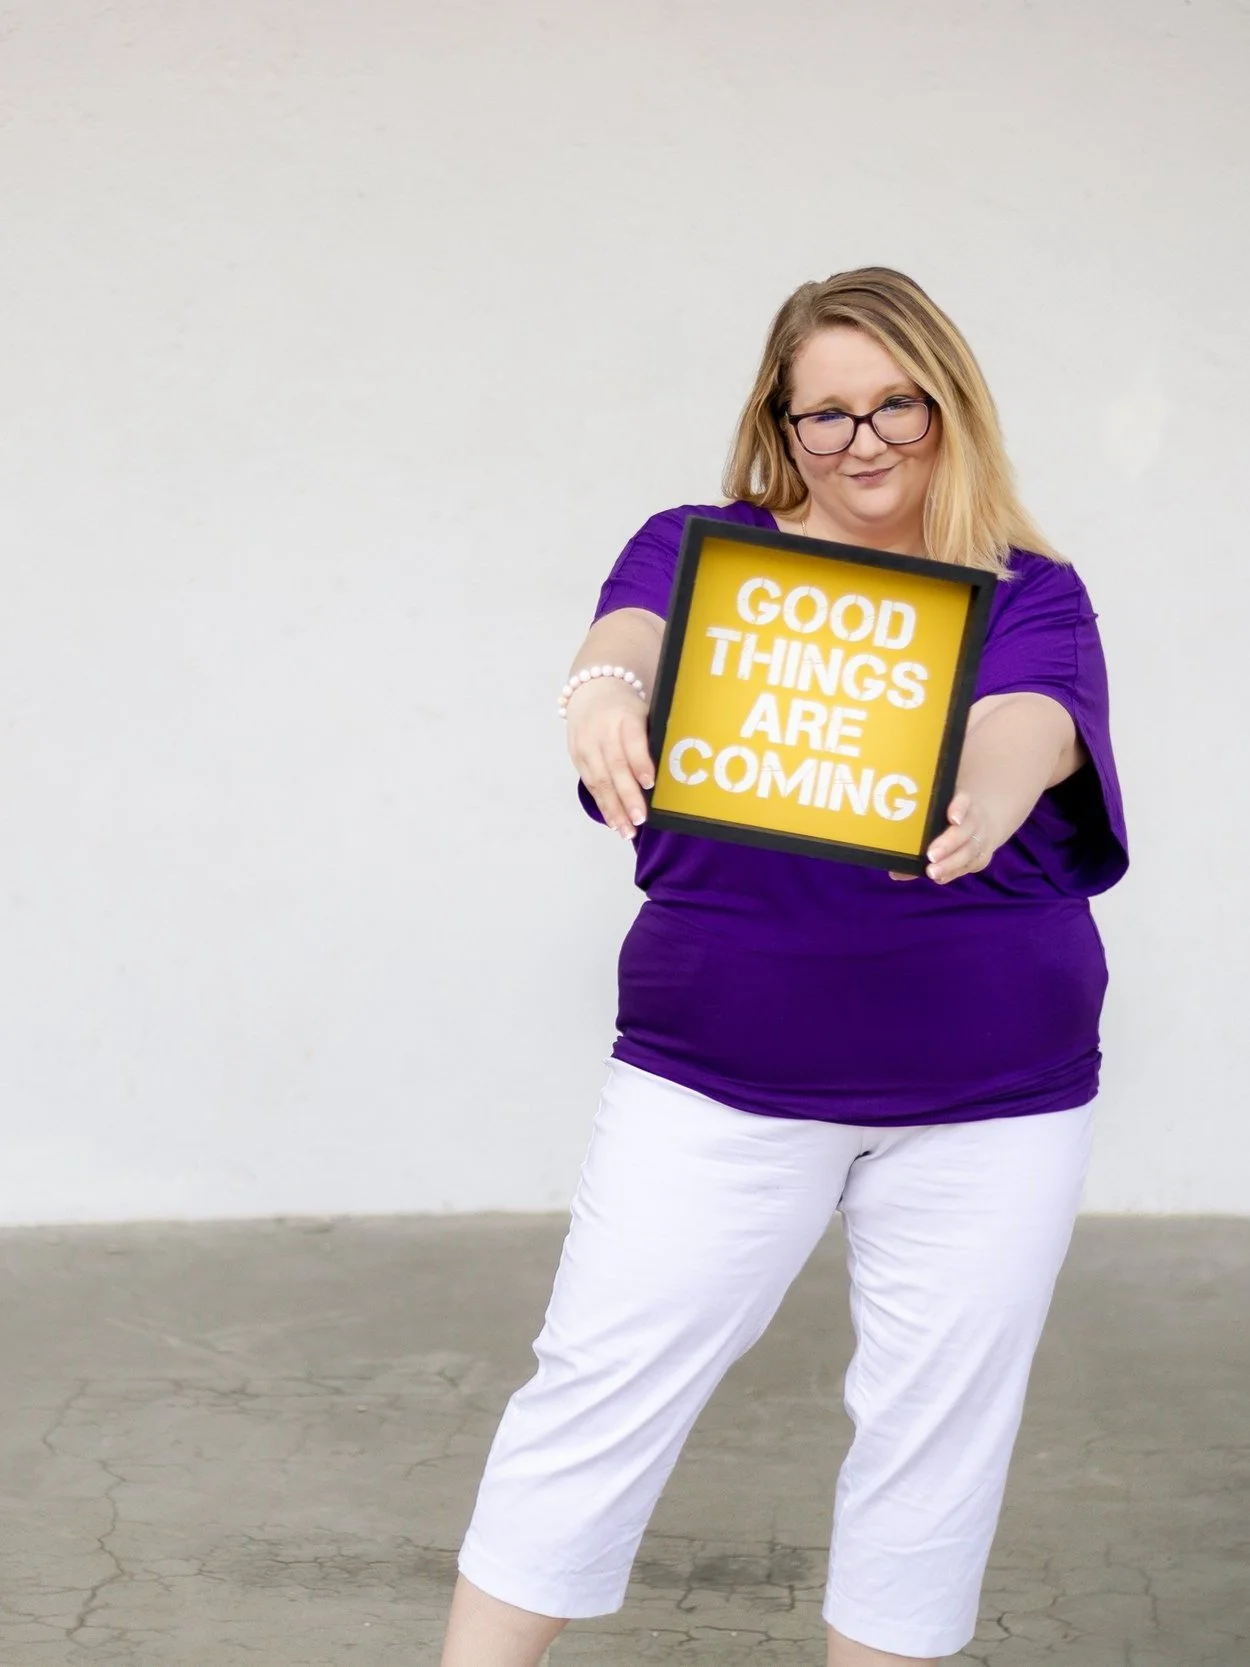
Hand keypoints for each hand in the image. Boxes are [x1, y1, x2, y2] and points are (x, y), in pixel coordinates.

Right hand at [566, 679, 655, 839]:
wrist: (589, 692)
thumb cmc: (625, 709)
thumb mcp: (643, 713)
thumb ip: (652, 739)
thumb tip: (674, 774)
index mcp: (624, 717)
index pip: (632, 742)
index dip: (640, 763)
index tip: (650, 783)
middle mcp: (602, 732)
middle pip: (615, 767)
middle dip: (627, 795)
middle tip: (640, 819)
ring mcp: (587, 746)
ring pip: (600, 781)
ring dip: (614, 809)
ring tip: (627, 831)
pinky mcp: (577, 757)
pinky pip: (590, 785)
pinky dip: (603, 806)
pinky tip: (614, 822)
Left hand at [888, 790, 997, 883]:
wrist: (982, 825)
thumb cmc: (947, 819)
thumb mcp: (936, 817)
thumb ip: (918, 834)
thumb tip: (894, 868)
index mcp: (963, 801)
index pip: (964, 800)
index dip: (959, 808)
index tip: (953, 818)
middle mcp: (975, 818)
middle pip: (965, 830)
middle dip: (949, 843)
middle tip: (931, 855)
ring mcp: (981, 837)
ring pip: (970, 850)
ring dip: (951, 863)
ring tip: (933, 872)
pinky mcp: (982, 855)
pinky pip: (970, 865)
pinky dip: (954, 872)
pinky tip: (941, 877)